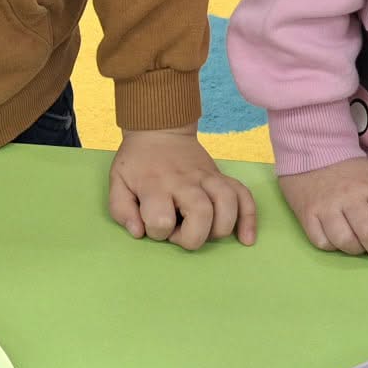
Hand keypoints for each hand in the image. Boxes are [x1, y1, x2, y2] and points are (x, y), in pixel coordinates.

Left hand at [108, 127, 256, 249]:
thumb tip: (138, 232)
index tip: (153, 224)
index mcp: (155, 185)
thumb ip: (121, 210)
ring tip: (207, 232)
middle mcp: (185, 181)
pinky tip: (246, 238)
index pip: (161, 220)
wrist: (159, 129)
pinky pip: (244, 195)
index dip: (157, 231)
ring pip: (228, 204)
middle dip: (192, 237)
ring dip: (220, 228)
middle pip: (201, 214)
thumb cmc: (137, 162)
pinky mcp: (221, 176)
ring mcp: (207, 177)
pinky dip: (249, 218)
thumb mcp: (118, 181)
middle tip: (180, 233)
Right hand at [279, 155, 367, 256]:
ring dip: (356, 250)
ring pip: (345, 242)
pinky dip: (332, 247)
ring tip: (357, 244)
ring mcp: (325, 206)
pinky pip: (321, 243)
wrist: (314, 151)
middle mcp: (349, 197)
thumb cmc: (352, 172)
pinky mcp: (306, 214)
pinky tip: (336, 238)